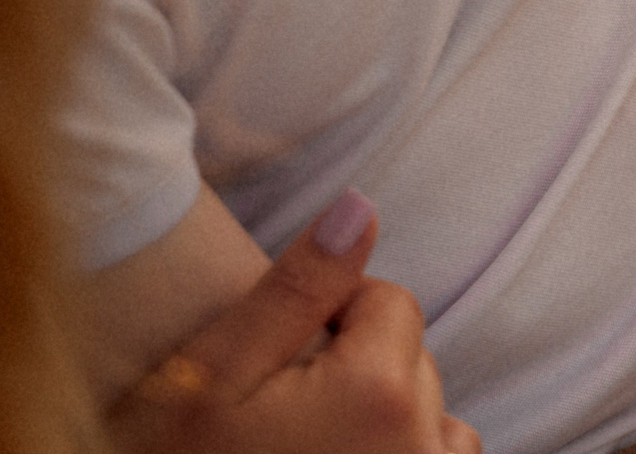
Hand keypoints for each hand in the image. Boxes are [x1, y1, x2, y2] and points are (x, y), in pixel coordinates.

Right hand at [105, 191, 477, 453]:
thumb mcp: (208, 378)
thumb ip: (296, 288)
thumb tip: (361, 206)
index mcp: (382, 393)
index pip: (391, 301)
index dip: (327, 319)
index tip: (272, 366)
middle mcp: (426, 445)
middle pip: (411, 358)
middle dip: (354, 369)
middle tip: (275, 420)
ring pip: (427, 415)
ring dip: (380, 420)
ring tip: (301, 450)